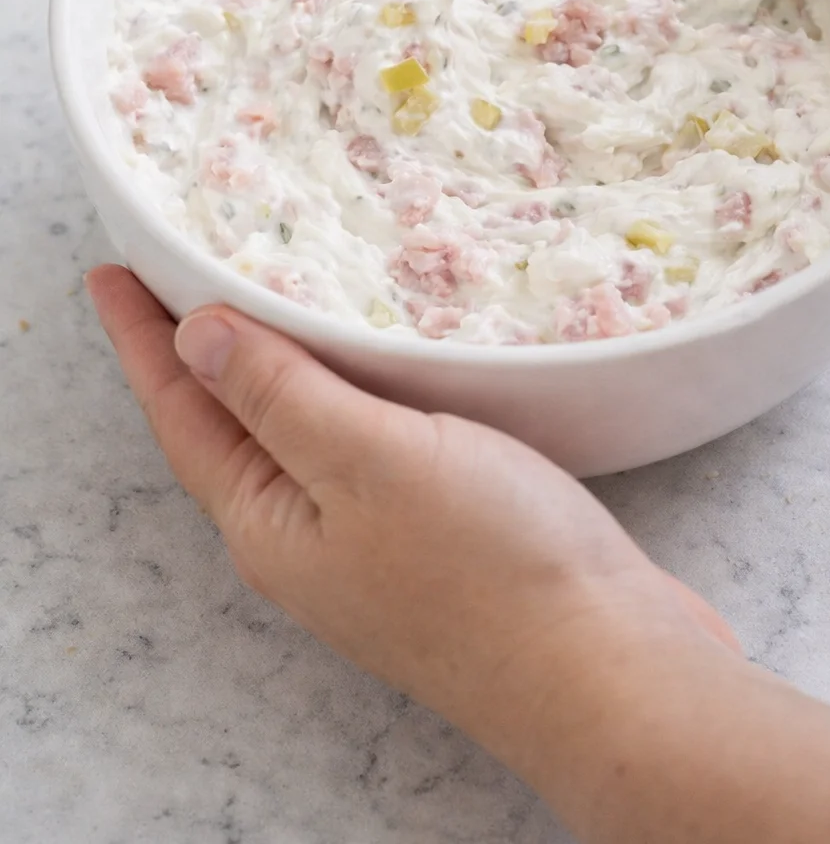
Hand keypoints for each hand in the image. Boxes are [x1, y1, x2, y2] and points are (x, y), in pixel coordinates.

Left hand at [88, 268, 829, 843]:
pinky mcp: (436, 537)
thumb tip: (195, 336)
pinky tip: (377, 363)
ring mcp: (371, 543)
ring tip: (267, 300)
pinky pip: (364, 445)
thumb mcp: (367, 458)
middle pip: (229, 426)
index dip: (144, 337)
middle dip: (199, 349)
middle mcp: (307, 537)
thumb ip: (279, 395)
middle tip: (179, 269)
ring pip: (300, 433)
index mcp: (269, 520)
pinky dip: (350, 391)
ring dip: (276, 365)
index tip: (111, 271)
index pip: (182, 411)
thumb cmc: (488, 563)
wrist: (608, 669)